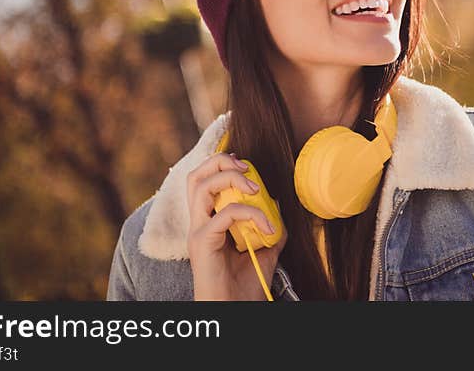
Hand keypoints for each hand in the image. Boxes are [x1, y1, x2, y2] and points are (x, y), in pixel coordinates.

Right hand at [186, 152, 287, 299]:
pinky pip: (225, 214)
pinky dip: (250, 214)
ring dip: (232, 179)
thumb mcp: (265, 250)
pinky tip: (268, 229)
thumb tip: (277, 204)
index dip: (223, 165)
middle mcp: (198, 223)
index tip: (249, 168)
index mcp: (208, 222)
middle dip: (220, 161)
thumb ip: (270, 226)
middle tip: (246, 167)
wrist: (236, 311)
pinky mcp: (202, 242)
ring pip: (202, 186)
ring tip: (256, 190)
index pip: (205, 180)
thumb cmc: (245, 287)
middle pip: (195, 176)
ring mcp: (197, 231)